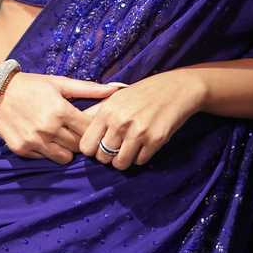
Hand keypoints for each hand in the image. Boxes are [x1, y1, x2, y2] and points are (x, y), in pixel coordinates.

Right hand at [0, 71, 125, 164]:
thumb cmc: (32, 85)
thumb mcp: (60, 83)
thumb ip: (89, 89)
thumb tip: (115, 90)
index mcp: (61, 110)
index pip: (89, 130)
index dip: (94, 129)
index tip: (93, 126)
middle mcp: (48, 128)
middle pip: (79, 146)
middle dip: (81, 140)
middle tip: (77, 132)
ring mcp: (34, 141)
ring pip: (65, 157)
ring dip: (67, 149)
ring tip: (62, 136)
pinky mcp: (22, 150)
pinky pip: (45, 158)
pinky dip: (48, 151)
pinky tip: (44, 138)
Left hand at [79, 71, 203, 169]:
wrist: (175, 89)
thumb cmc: (142, 93)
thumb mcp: (115, 97)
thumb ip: (96, 112)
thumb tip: (76, 126)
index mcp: (107, 111)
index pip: (86, 146)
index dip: (92, 149)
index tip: (100, 146)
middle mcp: (120, 122)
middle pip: (102, 158)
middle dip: (108, 156)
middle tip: (117, 148)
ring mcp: (138, 132)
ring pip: (120, 164)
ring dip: (124, 160)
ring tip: (130, 149)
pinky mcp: (155, 140)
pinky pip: (140, 162)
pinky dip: (141, 157)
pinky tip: (144, 144)